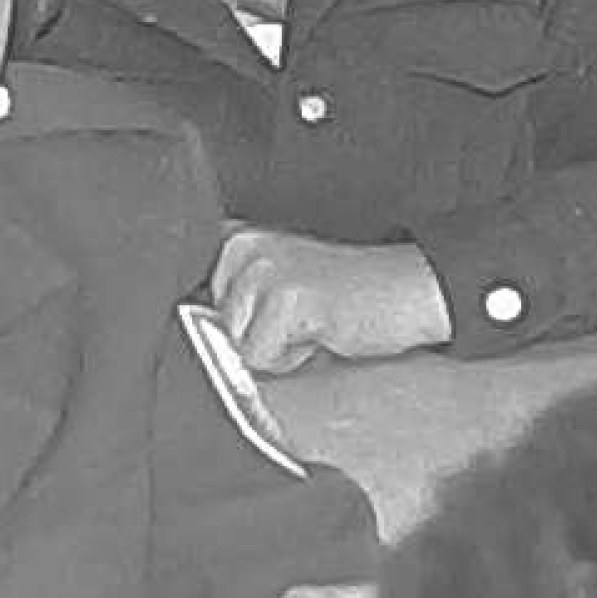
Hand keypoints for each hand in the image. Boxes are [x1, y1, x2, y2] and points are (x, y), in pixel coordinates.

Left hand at [210, 226, 453, 371]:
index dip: (241, 324)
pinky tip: (323, 330)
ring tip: (313, 322)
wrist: (407, 289)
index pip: (196, 307)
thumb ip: (235, 295)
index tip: (279, 311)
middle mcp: (245, 247)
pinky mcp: (288, 299)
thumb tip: (189, 331)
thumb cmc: (344, 293)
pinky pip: (264, 359)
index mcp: (237, 239)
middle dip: (258, 337)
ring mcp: (266, 271)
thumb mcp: (278, 282)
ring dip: (277, 349)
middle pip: (216, 329)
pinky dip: (295, 359)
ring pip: (237, 346)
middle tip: (303, 316)